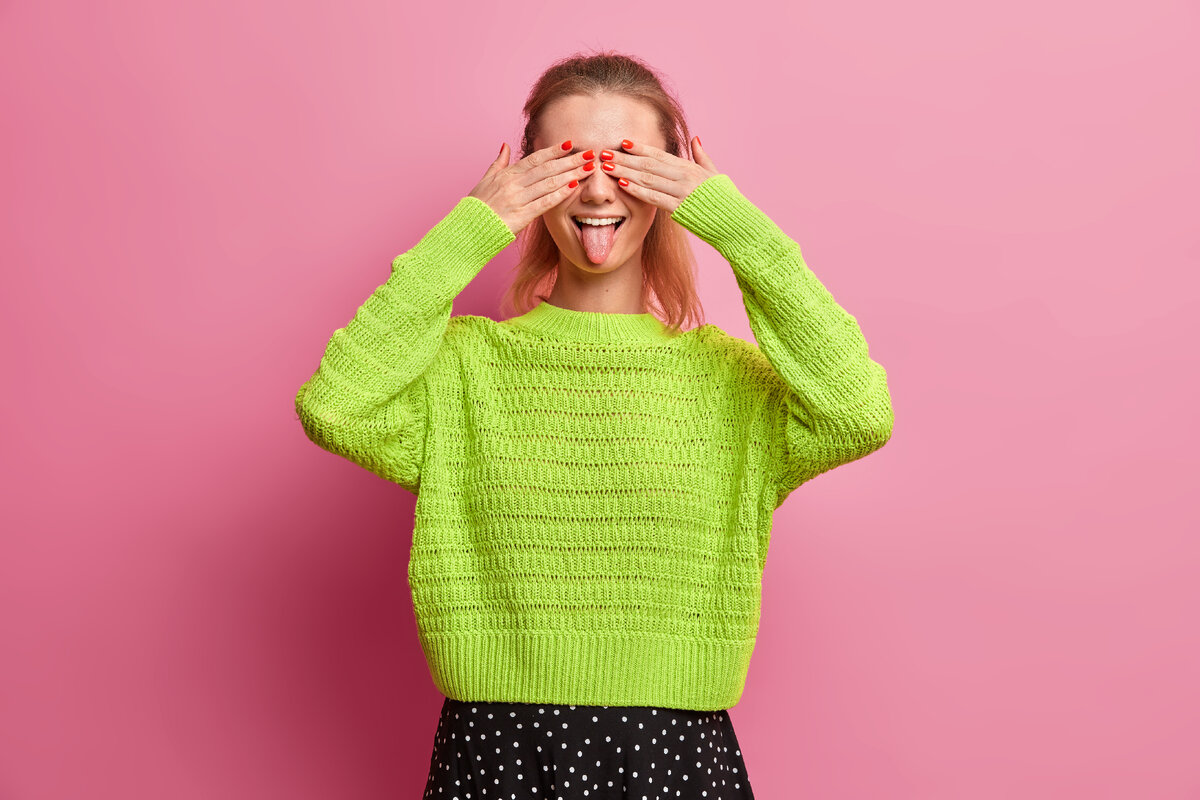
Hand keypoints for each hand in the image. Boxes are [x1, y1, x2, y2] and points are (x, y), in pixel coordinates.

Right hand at [468, 141, 595, 234]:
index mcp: (506, 174)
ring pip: (549, 183)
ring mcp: (517, 199)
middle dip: (570, 160)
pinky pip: (544, 203)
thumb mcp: (485, 180)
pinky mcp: (521, 216)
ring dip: (571, 174)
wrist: (466, 229)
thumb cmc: (476, 207)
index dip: (553, 151)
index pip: (535, 159)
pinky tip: (573, 187)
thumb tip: (506, 145)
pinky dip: (559, 194)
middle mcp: (513, 184)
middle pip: (547, 168)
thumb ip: (498, 162)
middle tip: (590, 154)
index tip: (570, 144)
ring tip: (588, 168)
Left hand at [601, 136, 718, 213]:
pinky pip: (654, 197)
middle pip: (648, 164)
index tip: (623, 143)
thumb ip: (702, 156)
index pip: (659, 154)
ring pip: (648, 178)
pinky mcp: (680, 208)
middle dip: (625, 159)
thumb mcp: (715, 173)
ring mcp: (682, 191)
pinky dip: (638, 190)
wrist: (736, 221)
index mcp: (690, 167)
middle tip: (604, 153)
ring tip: (607, 167)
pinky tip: (623, 185)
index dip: (640, 148)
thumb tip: (695, 138)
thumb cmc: (726, 199)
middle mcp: (684, 175)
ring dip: (625, 172)